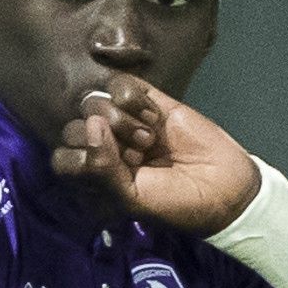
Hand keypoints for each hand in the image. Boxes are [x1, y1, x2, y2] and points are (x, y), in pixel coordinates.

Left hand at [52, 73, 260, 235]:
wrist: (224, 187)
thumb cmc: (175, 203)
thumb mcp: (131, 198)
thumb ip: (102, 168)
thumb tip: (92, 122)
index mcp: (95, 178)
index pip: (63, 158)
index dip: (82, 161)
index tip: (114, 174)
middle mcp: (105, 148)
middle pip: (75, 128)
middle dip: (104, 142)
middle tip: (137, 157)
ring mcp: (124, 122)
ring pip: (94, 103)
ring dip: (122, 121)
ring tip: (150, 139)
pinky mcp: (148, 100)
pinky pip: (120, 83)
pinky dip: (133, 98)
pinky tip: (155, 118)